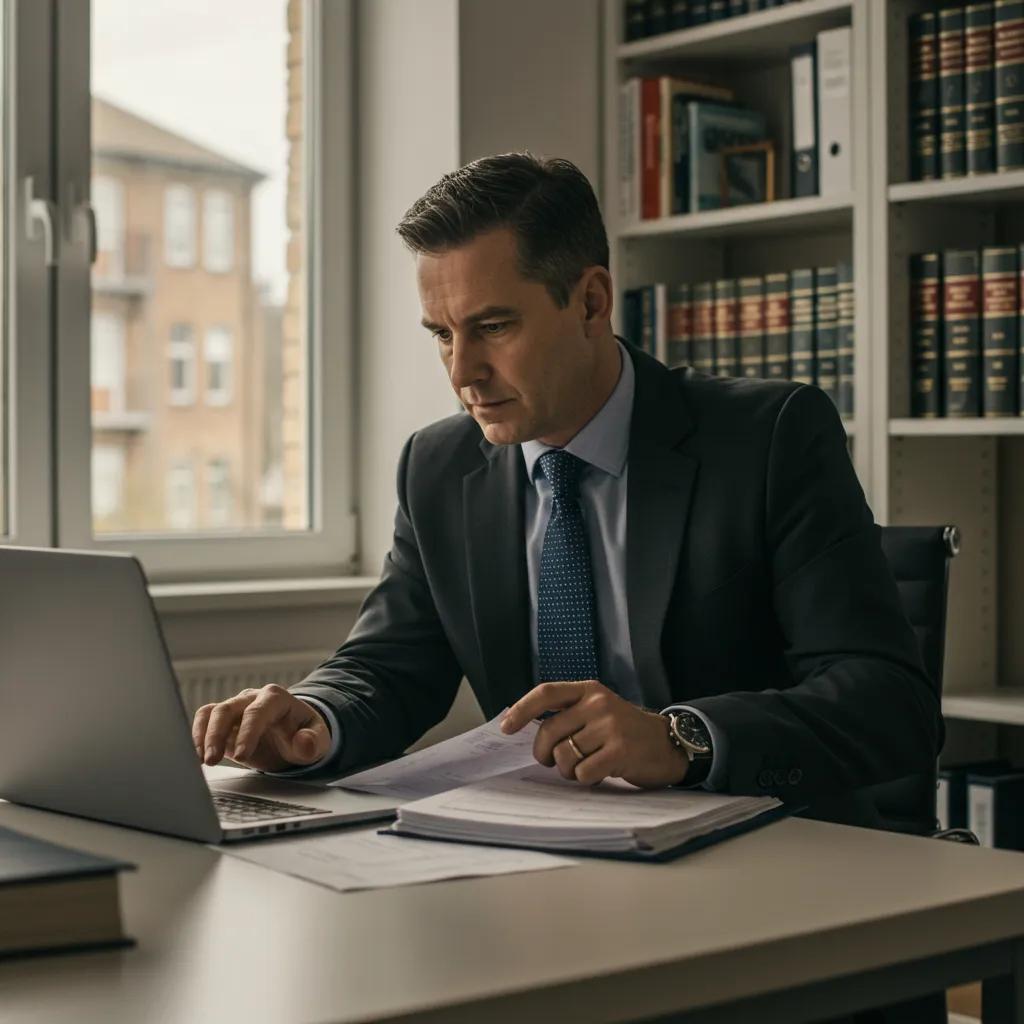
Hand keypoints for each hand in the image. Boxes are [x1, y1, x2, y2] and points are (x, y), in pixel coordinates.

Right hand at [192, 684, 331, 772]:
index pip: (258, 711)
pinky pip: (204, 721)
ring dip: (203, 736)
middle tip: (212, 760)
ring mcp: (237, 709)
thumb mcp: (318, 741)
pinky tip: (197, 756)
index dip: (247, 732)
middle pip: (228, 709)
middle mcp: (253, 699)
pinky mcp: (224, 723)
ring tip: (202, 761)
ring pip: (212, 713)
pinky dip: (197, 736)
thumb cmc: (305, 735)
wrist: (295, 735)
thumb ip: (313, 742)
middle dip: (217, 734)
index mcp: (277, 699)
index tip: (241, 755)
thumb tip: (302, 742)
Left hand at [500, 680, 689, 788]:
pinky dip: (585, 779)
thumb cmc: (623, 732)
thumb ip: (568, 714)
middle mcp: (598, 703)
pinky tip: (600, 772)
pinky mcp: (620, 751)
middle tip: (553, 761)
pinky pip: (583, 773)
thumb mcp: (598, 711)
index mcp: (588, 690)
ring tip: (584, 765)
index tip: (506, 727)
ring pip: (564, 756)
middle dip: (544, 753)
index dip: (522, 710)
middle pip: (549, 731)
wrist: (666, 744)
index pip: (546, 693)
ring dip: (567, 770)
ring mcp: (610, 726)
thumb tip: (524, 729)